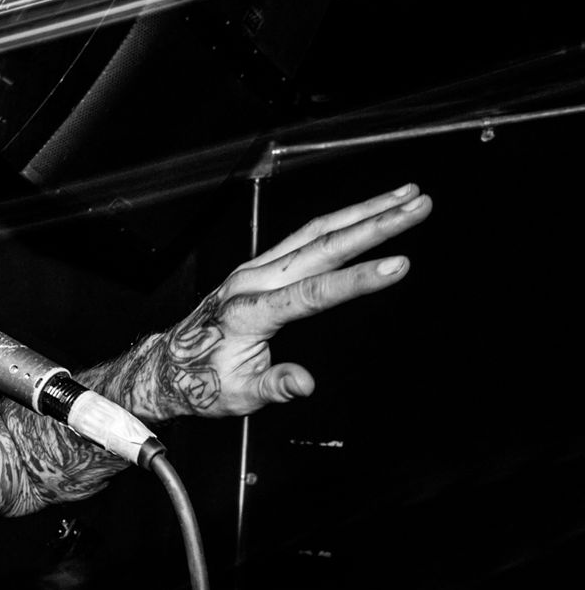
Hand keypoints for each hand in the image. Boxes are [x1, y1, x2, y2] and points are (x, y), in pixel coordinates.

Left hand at [135, 183, 428, 418]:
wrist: (170, 364)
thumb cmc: (203, 381)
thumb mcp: (237, 395)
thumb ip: (272, 385)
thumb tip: (304, 384)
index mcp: (249, 312)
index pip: (313, 291)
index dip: (358, 279)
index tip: (398, 264)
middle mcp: (252, 281)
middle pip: (322, 245)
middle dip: (375, 224)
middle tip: (418, 205)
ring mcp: (254, 269)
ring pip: (315, 231)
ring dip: (363, 210)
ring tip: (406, 194)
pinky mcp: (259, 266)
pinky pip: (304, 235)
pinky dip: (340, 220)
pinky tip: (369, 211)